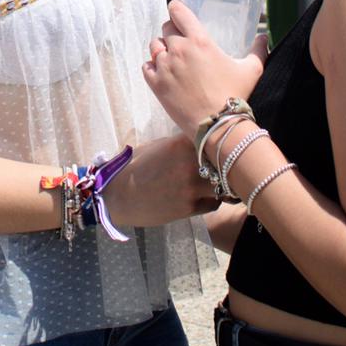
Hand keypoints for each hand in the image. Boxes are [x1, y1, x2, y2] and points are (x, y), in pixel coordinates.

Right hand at [97, 134, 219, 228]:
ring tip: (219, 183)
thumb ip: (181, 145)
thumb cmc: (133, 167)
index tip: (223, 144)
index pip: (216, 138)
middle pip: (225, 161)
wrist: (117, 196)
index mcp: (181, 143)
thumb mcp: (157, 147)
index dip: (221, 142)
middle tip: (229, 165)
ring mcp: (191, 186)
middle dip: (227, 163)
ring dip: (224, 184)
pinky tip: (204, 197)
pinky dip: (212, 200)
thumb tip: (201, 147)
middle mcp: (190, 163)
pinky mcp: (189, 207)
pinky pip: (213, 203)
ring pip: (224, 185)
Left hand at [143, 0, 264, 138]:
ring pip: (154, 46)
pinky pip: (146, 67)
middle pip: (165, 28)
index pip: (178, 12)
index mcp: (199, 41)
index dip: (177, 9)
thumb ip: (258, 50)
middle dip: (172, 30)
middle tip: (181, 40)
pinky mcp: (156, 84)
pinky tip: (162, 72)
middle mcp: (179, 50)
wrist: (218, 125)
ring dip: (161, 48)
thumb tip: (264, 37)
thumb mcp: (252, 70)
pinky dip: (152, 67)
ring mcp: (165, 67)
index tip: (178, 12)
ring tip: (172, 57)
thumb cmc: (236, 95)